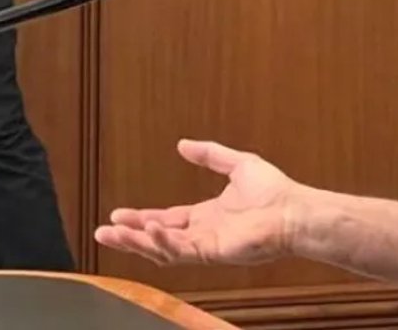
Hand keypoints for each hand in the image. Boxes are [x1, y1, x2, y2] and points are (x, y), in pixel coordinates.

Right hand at [94, 139, 300, 265]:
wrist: (293, 210)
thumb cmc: (275, 190)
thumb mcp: (237, 163)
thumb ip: (209, 154)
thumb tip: (182, 144)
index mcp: (207, 216)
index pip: (168, 220)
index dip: (144, 218)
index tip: (120, 213)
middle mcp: (203, 233)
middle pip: (158, 239)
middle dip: (130, 236)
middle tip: (104, 230)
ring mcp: (206, 246)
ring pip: (162, 250)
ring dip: (136, 242)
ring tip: (111, 233)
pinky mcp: (212, 253)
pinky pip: (180, 251)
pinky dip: (161, 241)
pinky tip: (148, 228)